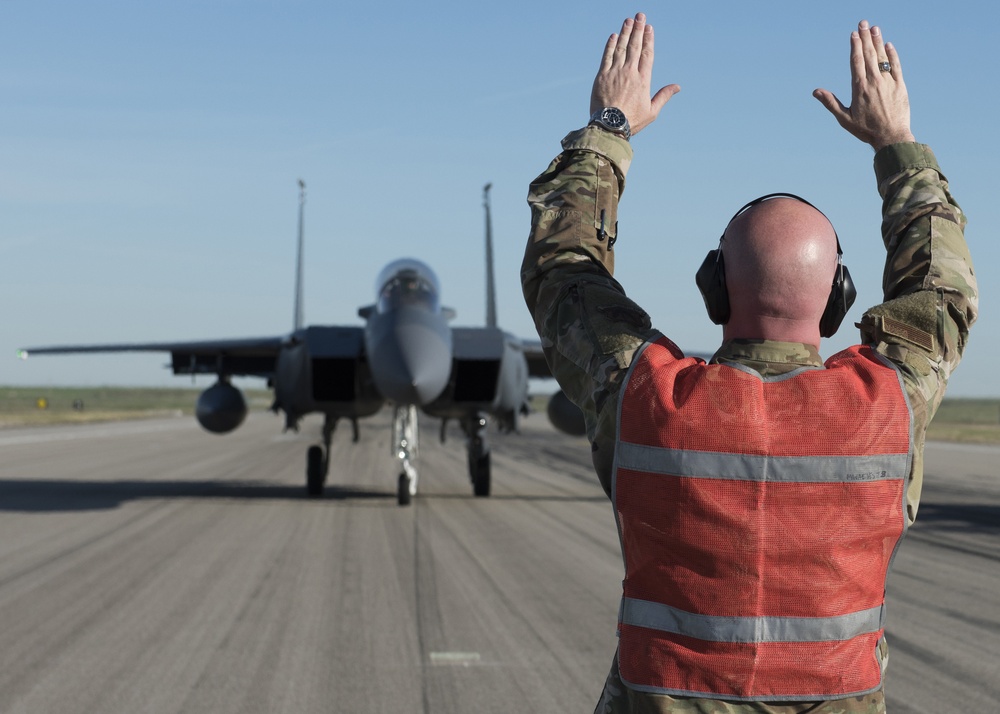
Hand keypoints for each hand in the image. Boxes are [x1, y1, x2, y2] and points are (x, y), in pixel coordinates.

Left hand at [590, 13, 679, 136]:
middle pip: (635, 46)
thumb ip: (663, 96)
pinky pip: (607, 57)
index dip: (648, 39)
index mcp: (643, 80)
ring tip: (628, 21)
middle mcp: (630, 73)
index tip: (649, 28)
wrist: (609, 126)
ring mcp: (615, 73)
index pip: (647, 54)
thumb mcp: (652, 111)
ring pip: (621, 48)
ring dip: (625, 33)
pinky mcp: (602, 76)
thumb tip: (678, 87)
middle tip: (640, 16)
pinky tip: (614, 36)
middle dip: (637, 29)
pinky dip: (610, 45)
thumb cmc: (632, 121)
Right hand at [814, 20, 914, 149]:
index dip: (855, 46)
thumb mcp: (844, 118)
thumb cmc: (865, 130)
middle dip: (865, 37)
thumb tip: (816, 91)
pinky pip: (896, 65)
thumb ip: (830, 102)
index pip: (856, 61)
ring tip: (875, 28)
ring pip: (882, 57)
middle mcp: (874, 81)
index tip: (854, 34)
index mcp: (859, 88)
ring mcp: (888, 82)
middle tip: (863, 23)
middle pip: (869, 54)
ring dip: (878, 41)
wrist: (891, 136)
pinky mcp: (900, 85)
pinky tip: (888, 45)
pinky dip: (892, 54)